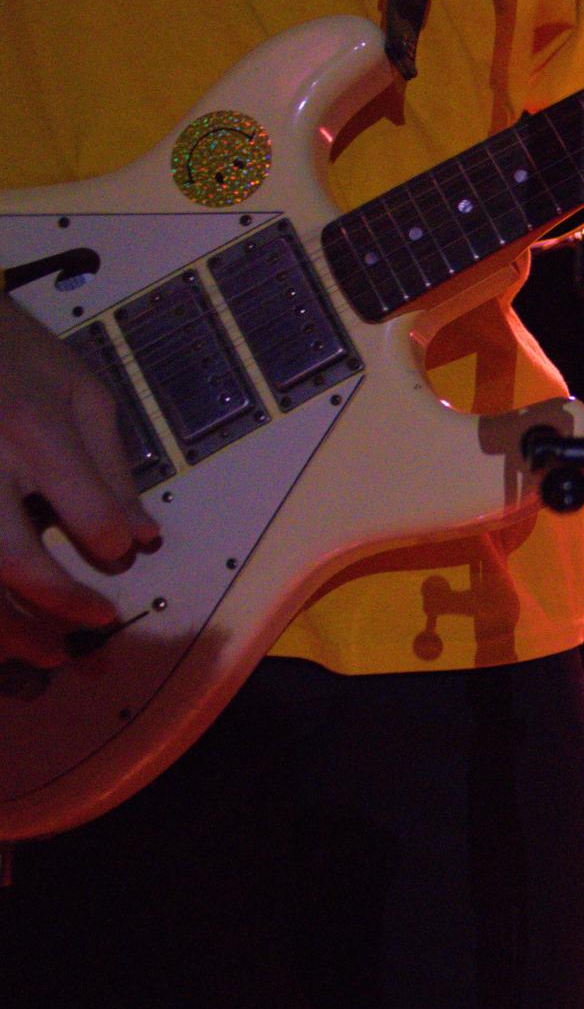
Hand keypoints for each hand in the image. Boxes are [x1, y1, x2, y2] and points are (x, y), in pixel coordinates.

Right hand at [0, 299, 158, 665]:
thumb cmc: (14, 353)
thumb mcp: (81, 392)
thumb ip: (112, 470)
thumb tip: (144, 539)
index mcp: (33, 430)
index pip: (84, 512)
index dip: (110, 546)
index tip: (122, 555)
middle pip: (9, 558)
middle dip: (57, 605)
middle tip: (94, 628)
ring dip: (1, 628)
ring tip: (42, 655)